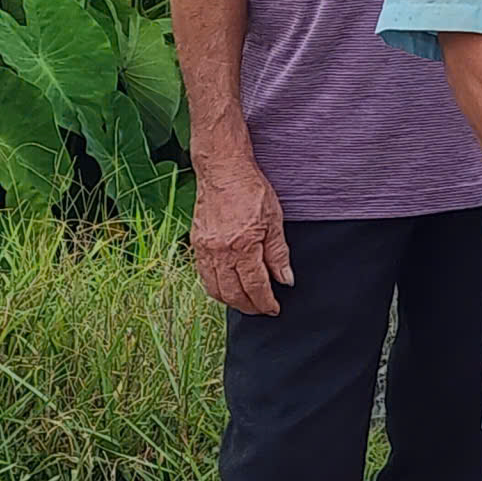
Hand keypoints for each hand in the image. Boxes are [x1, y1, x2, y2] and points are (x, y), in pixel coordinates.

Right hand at [190, 155, 293, 314]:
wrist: (223, 171)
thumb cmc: (251, 190)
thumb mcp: (274, 220)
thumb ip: (278, 253)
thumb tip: (285, 280)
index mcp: (242, 246)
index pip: (254, 286)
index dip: (265, 302)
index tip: (274, 309)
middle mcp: (219, 252)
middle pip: (233, 294)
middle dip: (249, 306)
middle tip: (262, 309)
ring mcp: (204, 250)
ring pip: (215, 289)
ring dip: (231, 300)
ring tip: (246, 302)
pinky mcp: (196, 244)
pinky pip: (204, 276)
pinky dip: (216, 287)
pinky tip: (227, 286)